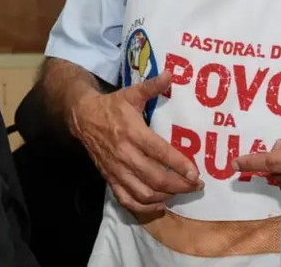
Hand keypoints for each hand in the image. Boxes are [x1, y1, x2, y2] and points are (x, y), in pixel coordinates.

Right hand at [70, 71, 201, 214]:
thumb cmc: (112, 106)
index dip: (181, 165)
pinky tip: (158, 203)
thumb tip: (172, 74)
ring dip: (165, 197)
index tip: (197, 173)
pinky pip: (127, 200)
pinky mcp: (110, 178)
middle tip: (196, 185)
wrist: (83, 117)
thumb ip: (152, 86)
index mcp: (133, 133)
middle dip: (180, 185)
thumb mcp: (131, 93)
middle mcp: (125, 154)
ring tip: (180, 192)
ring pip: (143, 193)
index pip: (161, 153)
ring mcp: (117, 169)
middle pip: (156, 178)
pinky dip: (144, 207)